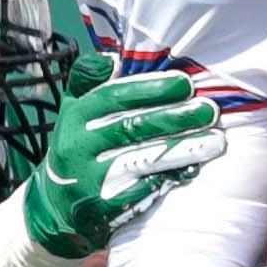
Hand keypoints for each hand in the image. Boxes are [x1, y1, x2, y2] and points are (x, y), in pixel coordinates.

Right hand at [18, 68, 225, 257]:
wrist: (51, 208)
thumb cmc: (76, 148)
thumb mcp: (72, 112)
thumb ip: (88, 81)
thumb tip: (113, 58)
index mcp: (74, 118)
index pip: (112, 97)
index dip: (149, 88)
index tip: (185, 82)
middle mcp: (77, 147)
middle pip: (130, 128)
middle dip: (174, 117)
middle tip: (209, 110)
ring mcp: (88, 180)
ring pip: (140, 161)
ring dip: (180, 150)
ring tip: (215, 141)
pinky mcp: (101, 209)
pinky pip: (140, 192)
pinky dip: (168, 179)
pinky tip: (194, 169)